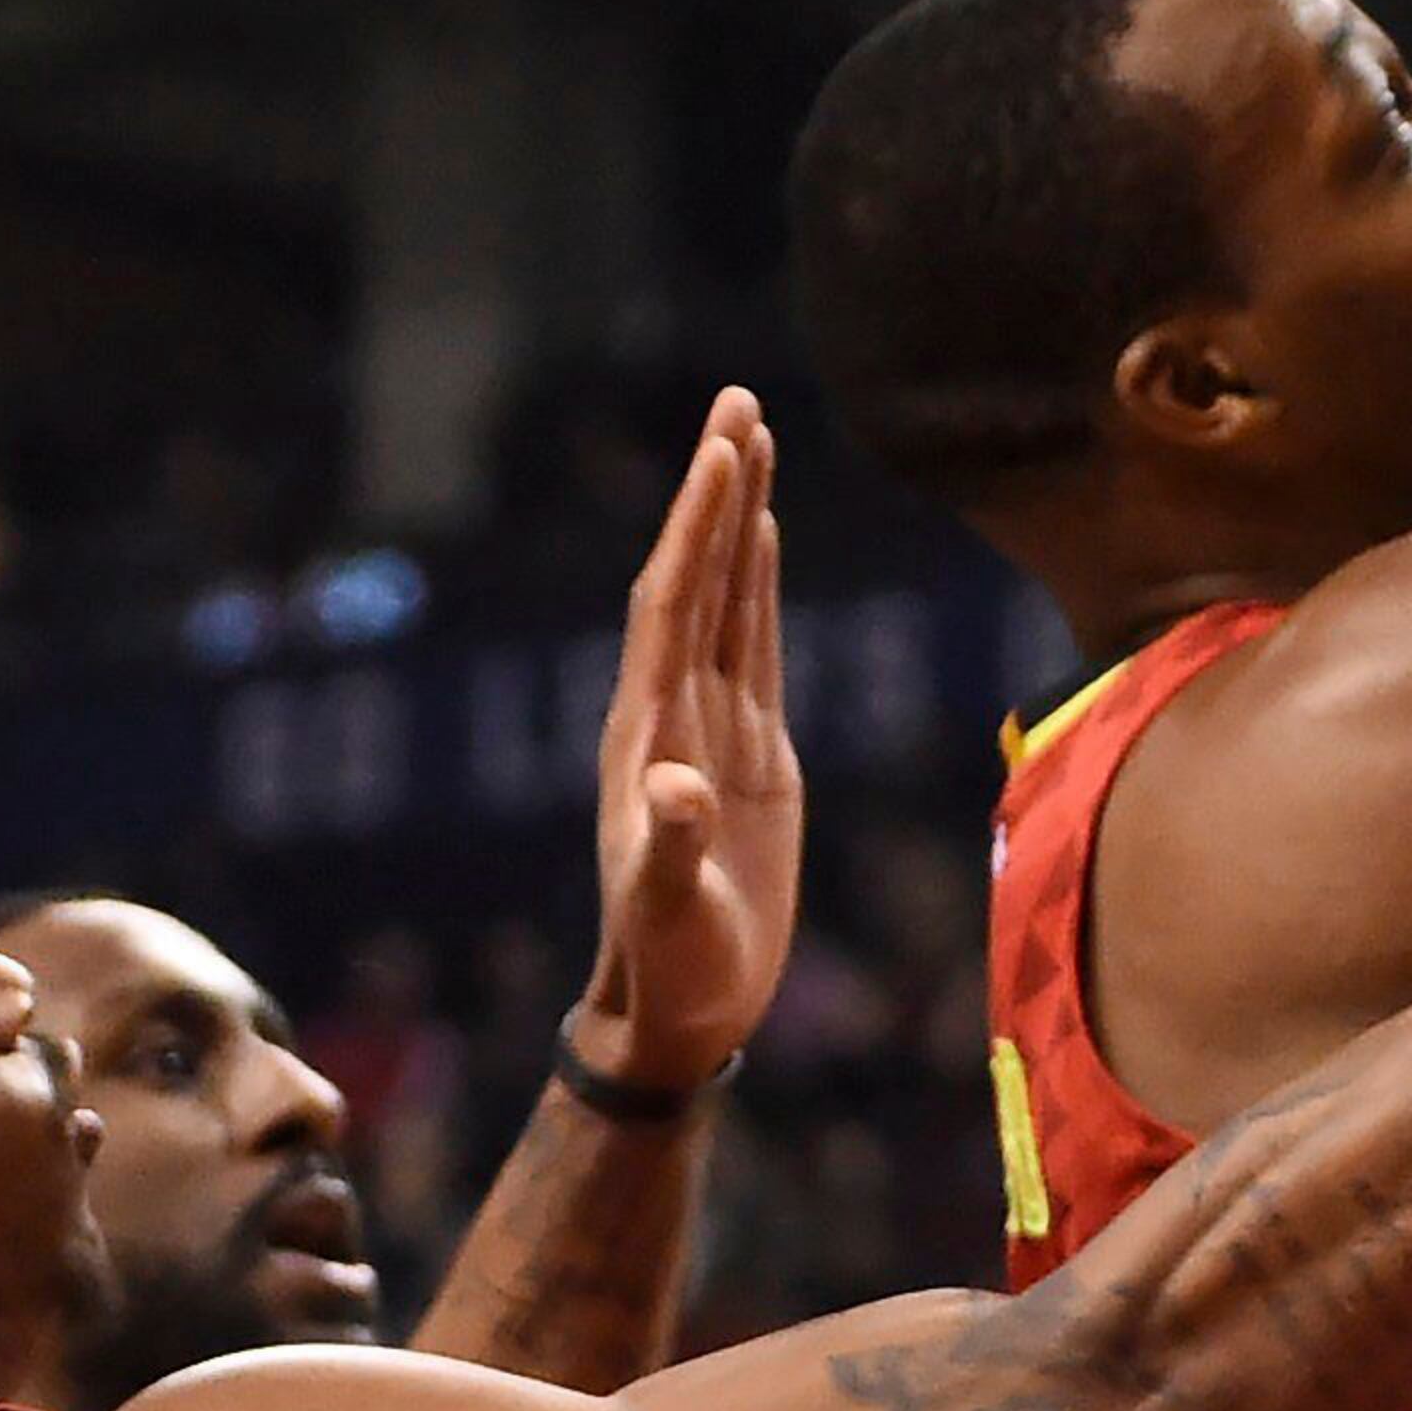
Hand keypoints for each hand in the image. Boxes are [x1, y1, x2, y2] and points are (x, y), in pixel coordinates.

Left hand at [569, 388, 804, 1090]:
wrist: (682, 1010)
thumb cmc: (673, 968)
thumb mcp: (672, 915)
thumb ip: (673, 851)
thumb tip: (682, 787)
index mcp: (647, 736)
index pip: (673, 607)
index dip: (698, 527)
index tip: (723, 449)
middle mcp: (672, 715)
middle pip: (694, 579)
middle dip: (715, 492)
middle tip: (737, 400)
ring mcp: (710, 730)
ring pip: (724, 601)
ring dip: (737, 520)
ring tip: (750, 436)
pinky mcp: (749, 756)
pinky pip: (752, 647)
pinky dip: (757, 584)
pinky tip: (764, 535)